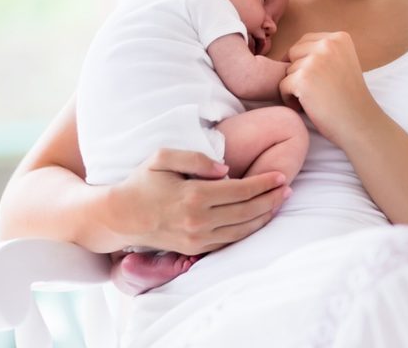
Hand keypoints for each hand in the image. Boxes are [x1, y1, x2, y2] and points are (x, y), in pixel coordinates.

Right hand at [109, 148, 290, 254]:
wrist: (119, 216)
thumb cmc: (142, 181)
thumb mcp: (163, 158)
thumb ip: (196, 159)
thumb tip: (225, 169)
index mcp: (193, 196)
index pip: (241, 190)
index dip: (264, 184)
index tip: (281, 176)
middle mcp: (198, 221)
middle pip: (247, 211)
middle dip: (271, 200)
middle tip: (288, 188)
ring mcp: (197, 238)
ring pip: (241, 230)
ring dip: (265, 216)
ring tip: (280, 202)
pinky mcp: (194, 249)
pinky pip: (229, 241)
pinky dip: (248, 230)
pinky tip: (259, 219)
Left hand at [280, 31, 382, 144]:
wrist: (360, 122)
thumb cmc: (350, 98)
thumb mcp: (343, 62)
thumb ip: (324, 53)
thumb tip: (289, 54)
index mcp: (339, 38)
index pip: (306, 41)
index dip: (304, 61)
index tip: (316, 78)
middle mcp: (328, 44)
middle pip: (293, 52)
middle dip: (298, 71)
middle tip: (313, 90)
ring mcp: (315, 61)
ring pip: (287, 70)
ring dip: (294, 86)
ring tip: (313, 99)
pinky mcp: (303, 79)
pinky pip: (282, 86)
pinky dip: (289, 99)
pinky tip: (306, 107)